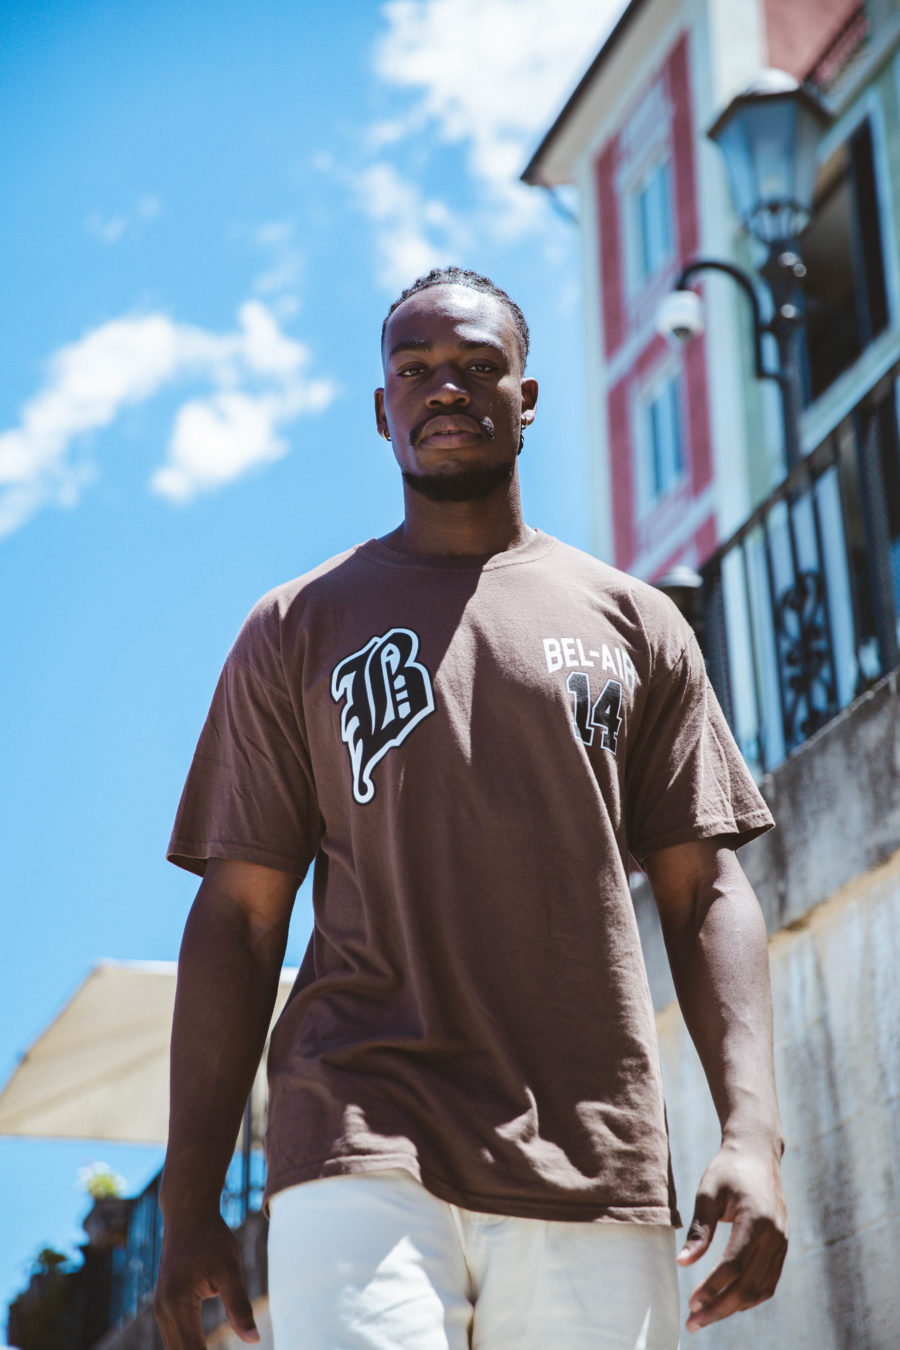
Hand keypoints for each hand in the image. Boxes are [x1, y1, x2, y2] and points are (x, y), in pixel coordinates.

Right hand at [154, 1212, 259, 1349]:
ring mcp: (161, 1309)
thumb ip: (239, 1305)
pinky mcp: (166, 1305)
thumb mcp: (230, 1269)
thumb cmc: (212, 1238)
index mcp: (178, 1304)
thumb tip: (253, 1341)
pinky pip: (175, 1338)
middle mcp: (163, 1311)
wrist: (187, 1214)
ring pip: (175, 1349)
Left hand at [676, 1140, 786, 1331]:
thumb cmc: (727, 1170)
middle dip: (720, 1307)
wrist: (757, 1154)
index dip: (712, 1288)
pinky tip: (727, 1303)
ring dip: (734, 1307)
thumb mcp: (708, 1192)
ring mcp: (782, 1242)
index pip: (734, 1264)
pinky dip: (749, 1298)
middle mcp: (775, 1234)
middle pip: (749, 1284)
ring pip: (761, 1289)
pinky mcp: (782, 1246)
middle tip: (694, 1322)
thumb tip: (682, 1263)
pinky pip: (768, 1282)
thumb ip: (699, 1229)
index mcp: (756, 1218)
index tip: (691, 1304)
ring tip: (706, 1316)